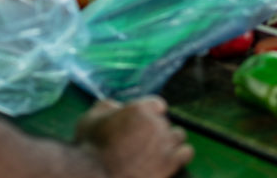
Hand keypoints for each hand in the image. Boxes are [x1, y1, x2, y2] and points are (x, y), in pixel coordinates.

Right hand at [75, 96, 192, 177]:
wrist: (93, 175)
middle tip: (141, 142)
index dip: (149, 114)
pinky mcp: (170, 163)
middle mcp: (157, 123)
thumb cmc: (89, 147)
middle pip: (165, 122)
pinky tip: (168, 160)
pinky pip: (186, 153)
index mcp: (140, 108)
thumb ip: (107, 107)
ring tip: (155, 152)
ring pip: (178, 135)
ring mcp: (165, 143)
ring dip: (169, 142)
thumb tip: (115, 106)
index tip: (140, 123)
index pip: (157, 105)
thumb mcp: (90, 118)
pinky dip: (179, 155)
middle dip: (155, 130)